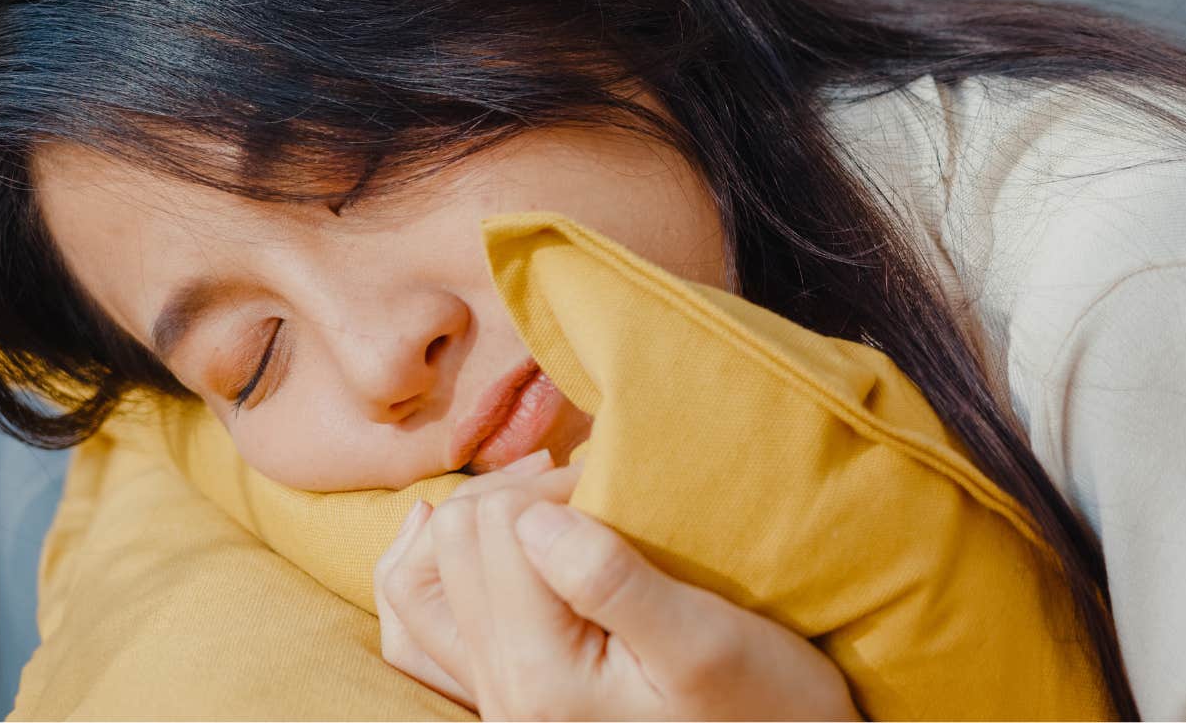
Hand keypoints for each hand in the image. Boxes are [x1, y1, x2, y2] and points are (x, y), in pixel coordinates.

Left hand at [374, 451, 859, 720]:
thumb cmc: (765, 706)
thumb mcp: (706, 640)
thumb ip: (610, 579)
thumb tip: (530, 518)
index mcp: (542, 676)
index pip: (503, 528)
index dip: (561, 485)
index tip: (620, 488)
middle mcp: (500, 693)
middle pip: (457, 541)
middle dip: (519, 495)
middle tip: (588, 487)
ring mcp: (495, 701)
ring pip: (421, 578)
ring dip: (475, 522)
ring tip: (535, 500)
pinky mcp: (506, 698)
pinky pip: (423, 627)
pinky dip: (435, 570)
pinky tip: (465, 538)